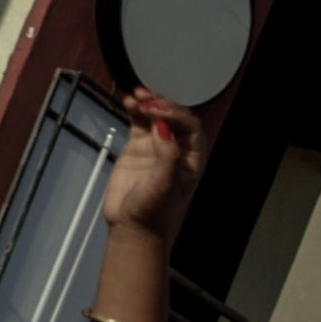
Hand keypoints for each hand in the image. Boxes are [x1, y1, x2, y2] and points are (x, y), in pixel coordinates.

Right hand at [102, 90, 202, 235]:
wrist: (131, 225)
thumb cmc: (153, 211)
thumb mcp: (164, 184)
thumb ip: (167, 155)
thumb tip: (164, 126)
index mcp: (192, 160)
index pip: (191, 127)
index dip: (176, 114)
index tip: (157, 110)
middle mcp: (178, 151)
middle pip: (175, 118)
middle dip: (162, 104)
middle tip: (145, 99)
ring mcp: (157, 147)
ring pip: (156, 117)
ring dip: (148, 103)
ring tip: (134, 96)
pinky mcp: (139, 147)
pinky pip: (139, 123)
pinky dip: (134, 110)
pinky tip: (127, 101)